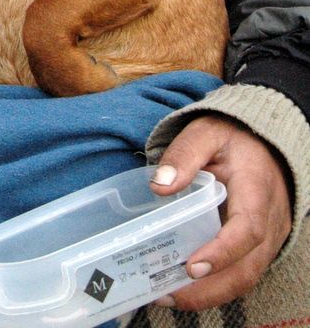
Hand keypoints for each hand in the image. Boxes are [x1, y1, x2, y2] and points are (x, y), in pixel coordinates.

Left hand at [148, 114, 291, 309]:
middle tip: (170, 294)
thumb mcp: (205, 133)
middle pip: (248, 267)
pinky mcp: (259, 244)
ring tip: (169, 296)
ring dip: (211, 293)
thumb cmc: (231, 136)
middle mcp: (270, 220)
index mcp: (258, 190)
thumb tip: (159, 185)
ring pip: (246, 276)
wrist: (261, 139)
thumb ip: (184, 155)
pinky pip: (242, 271)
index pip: (247, 230)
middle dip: (211, 288)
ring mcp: (268, 236)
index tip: (192, 266)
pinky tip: (185, 287)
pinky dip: (216, 285)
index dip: (222, 253)